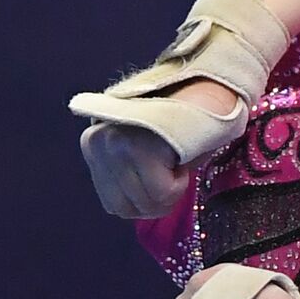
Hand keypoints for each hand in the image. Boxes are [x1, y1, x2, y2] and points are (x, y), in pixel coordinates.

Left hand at [78, 80, 242, 219]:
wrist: (206, 89)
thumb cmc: (181, 126)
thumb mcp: (142, 153)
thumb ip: (129, 176)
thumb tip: (138, 208)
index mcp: (92, 144)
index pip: (115, 206)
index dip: (147, 202)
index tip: (163, 176)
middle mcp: (96, 141)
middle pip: (128, 209)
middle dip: (158, 202)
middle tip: (174, 172)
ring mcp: (115, 143)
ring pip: (147, 203)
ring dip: (171, 191)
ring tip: (175, 159)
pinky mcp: (138, 147)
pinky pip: (162, 193)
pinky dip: (179, 184)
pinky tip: (179, 157)